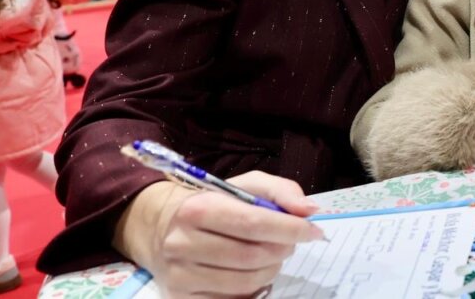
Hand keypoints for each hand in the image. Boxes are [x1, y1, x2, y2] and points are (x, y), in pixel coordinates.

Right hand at [113, 173, 322, 297]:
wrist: (161, 228)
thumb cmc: (213, 203)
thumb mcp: (245, 185)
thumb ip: (281, 191)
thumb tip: (310, 211)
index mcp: (198, 208)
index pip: (254, 223)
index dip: (290, 229)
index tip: (314, 231)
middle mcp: (183, 243)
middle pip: (252, 256)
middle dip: (283, 250)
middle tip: (290, 243)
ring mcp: (180, 276)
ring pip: (245, 282)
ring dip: (271, 270)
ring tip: (272, 256)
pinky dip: (253, 290)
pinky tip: (253, 273)